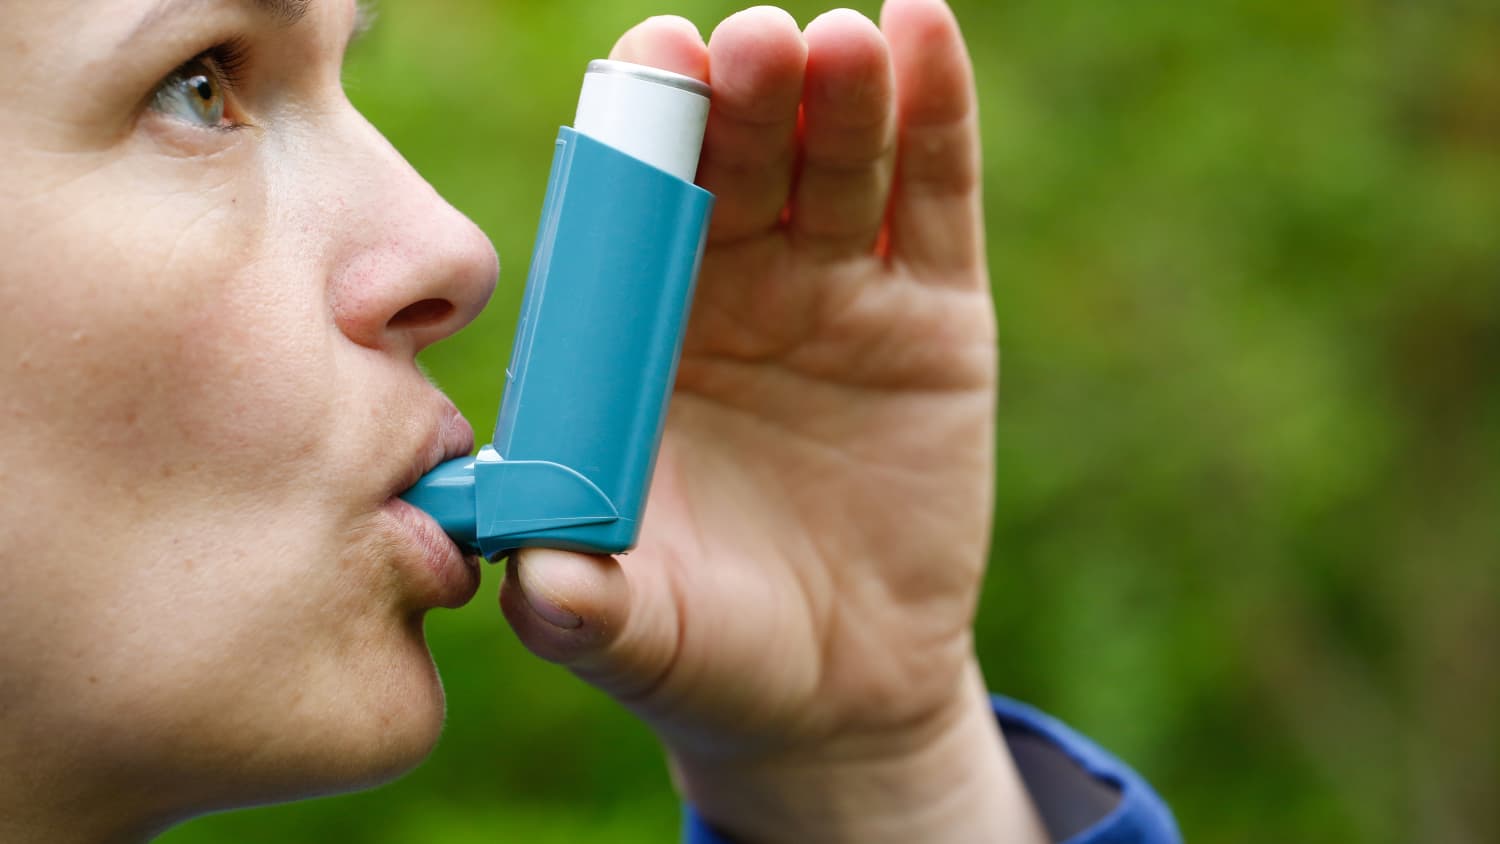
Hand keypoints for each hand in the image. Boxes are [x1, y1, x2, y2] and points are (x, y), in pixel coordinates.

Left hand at [501, 3, 1045, 840]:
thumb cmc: (709, 648)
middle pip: (738, 161)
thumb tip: (537, 582)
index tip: (645, 69)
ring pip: (837, 162)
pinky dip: (935, 117)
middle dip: (741, 98)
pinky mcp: (934, 318)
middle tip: (747, 48)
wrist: (836, 692)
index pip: (634, 209)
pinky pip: (933, 201)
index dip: (641, 137)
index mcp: (641, 338)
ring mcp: (839, 294)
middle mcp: (735, 292)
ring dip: (837, 92)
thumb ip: (580, 607)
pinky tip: (925, 33)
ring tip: (839, 45)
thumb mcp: (637, 631)